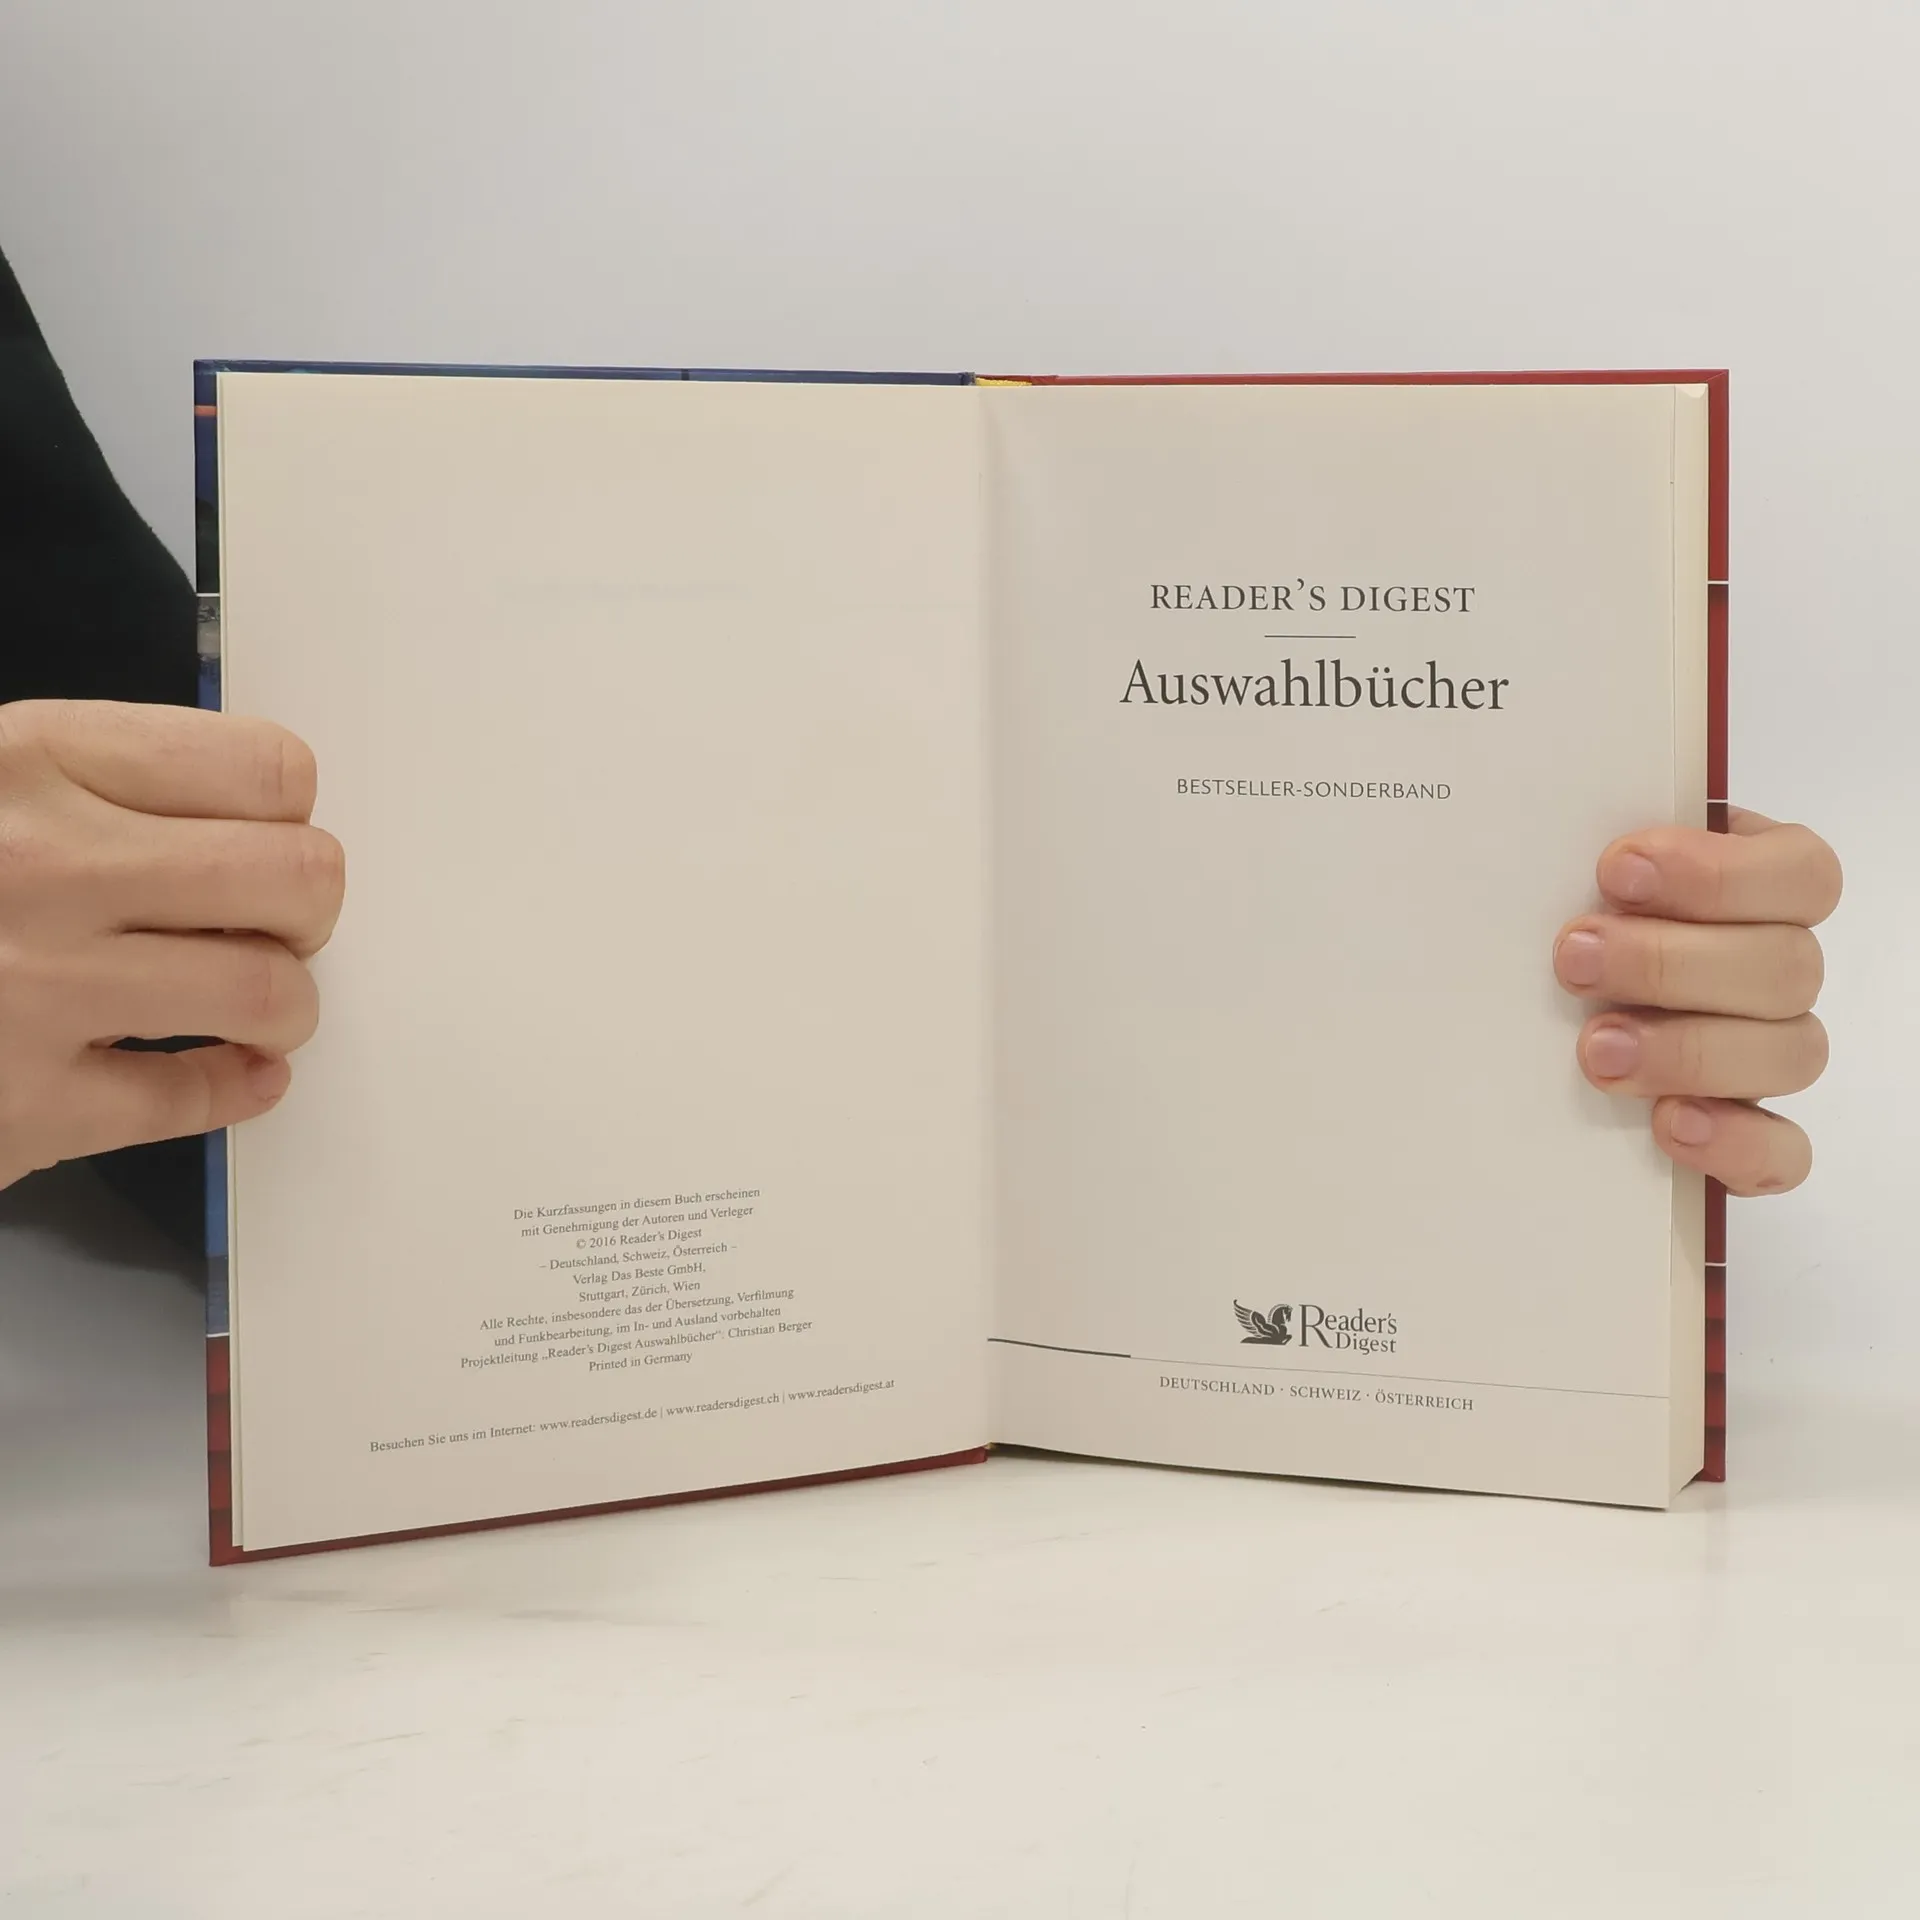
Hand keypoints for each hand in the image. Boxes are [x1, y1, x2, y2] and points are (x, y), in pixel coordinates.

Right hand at [0, 700, 343, 1189]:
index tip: (266, 838)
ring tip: (252, 1003)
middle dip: (305, 908)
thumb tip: (253, 810)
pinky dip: (239, 1088)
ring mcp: (35, 991)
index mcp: (30, 760)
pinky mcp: (24, 1106)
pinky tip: (234, 1072)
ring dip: (286, 1004)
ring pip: (271, 993)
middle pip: (299, 877)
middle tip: (269, 923)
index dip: (287, 814)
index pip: (266, 770)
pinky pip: (195, 1099)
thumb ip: (95, 781)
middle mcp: (42, 866)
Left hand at [1553, 809, 1839, 1195]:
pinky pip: (1783, 1152)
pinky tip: (1669, 1124)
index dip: (1719, 874)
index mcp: (1756, 886)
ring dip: (1690, 1049)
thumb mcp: (1571, 879)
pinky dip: (1735, 1142)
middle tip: (1574, 960)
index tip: (1616, 871)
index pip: (1800, 872)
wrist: (1523, 1027)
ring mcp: (1770, 1052)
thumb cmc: (1566, 926)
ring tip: (1596, 1049)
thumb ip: (1589, 860)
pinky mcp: (1754, 1132)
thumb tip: (1548, 844)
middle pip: (1786, 966)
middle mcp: (1776, 967)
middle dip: (1670, 963)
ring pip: (1791, 1052)